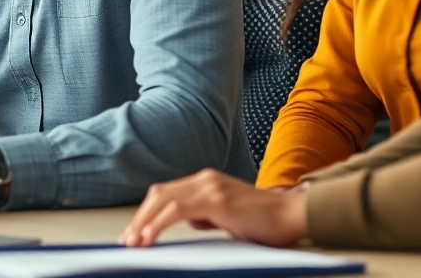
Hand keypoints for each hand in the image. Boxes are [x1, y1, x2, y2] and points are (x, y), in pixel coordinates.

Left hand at [119, 169, 308, 247]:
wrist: (294, 216)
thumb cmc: (265, 222)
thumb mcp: (227, 216)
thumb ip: (206, 215)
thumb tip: (187, 221)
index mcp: (207, 181)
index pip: (166, 193)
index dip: (147, 213)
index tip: (135, 233)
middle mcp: (206, 178)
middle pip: (159, 194)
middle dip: (139, 218)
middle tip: (127, 241)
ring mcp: (211, 186)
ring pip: (163, 200)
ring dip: (144, 222)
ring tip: (133, 243)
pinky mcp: (217, 199)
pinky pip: (176, 210)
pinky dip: (157, 224)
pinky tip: (148, 238)